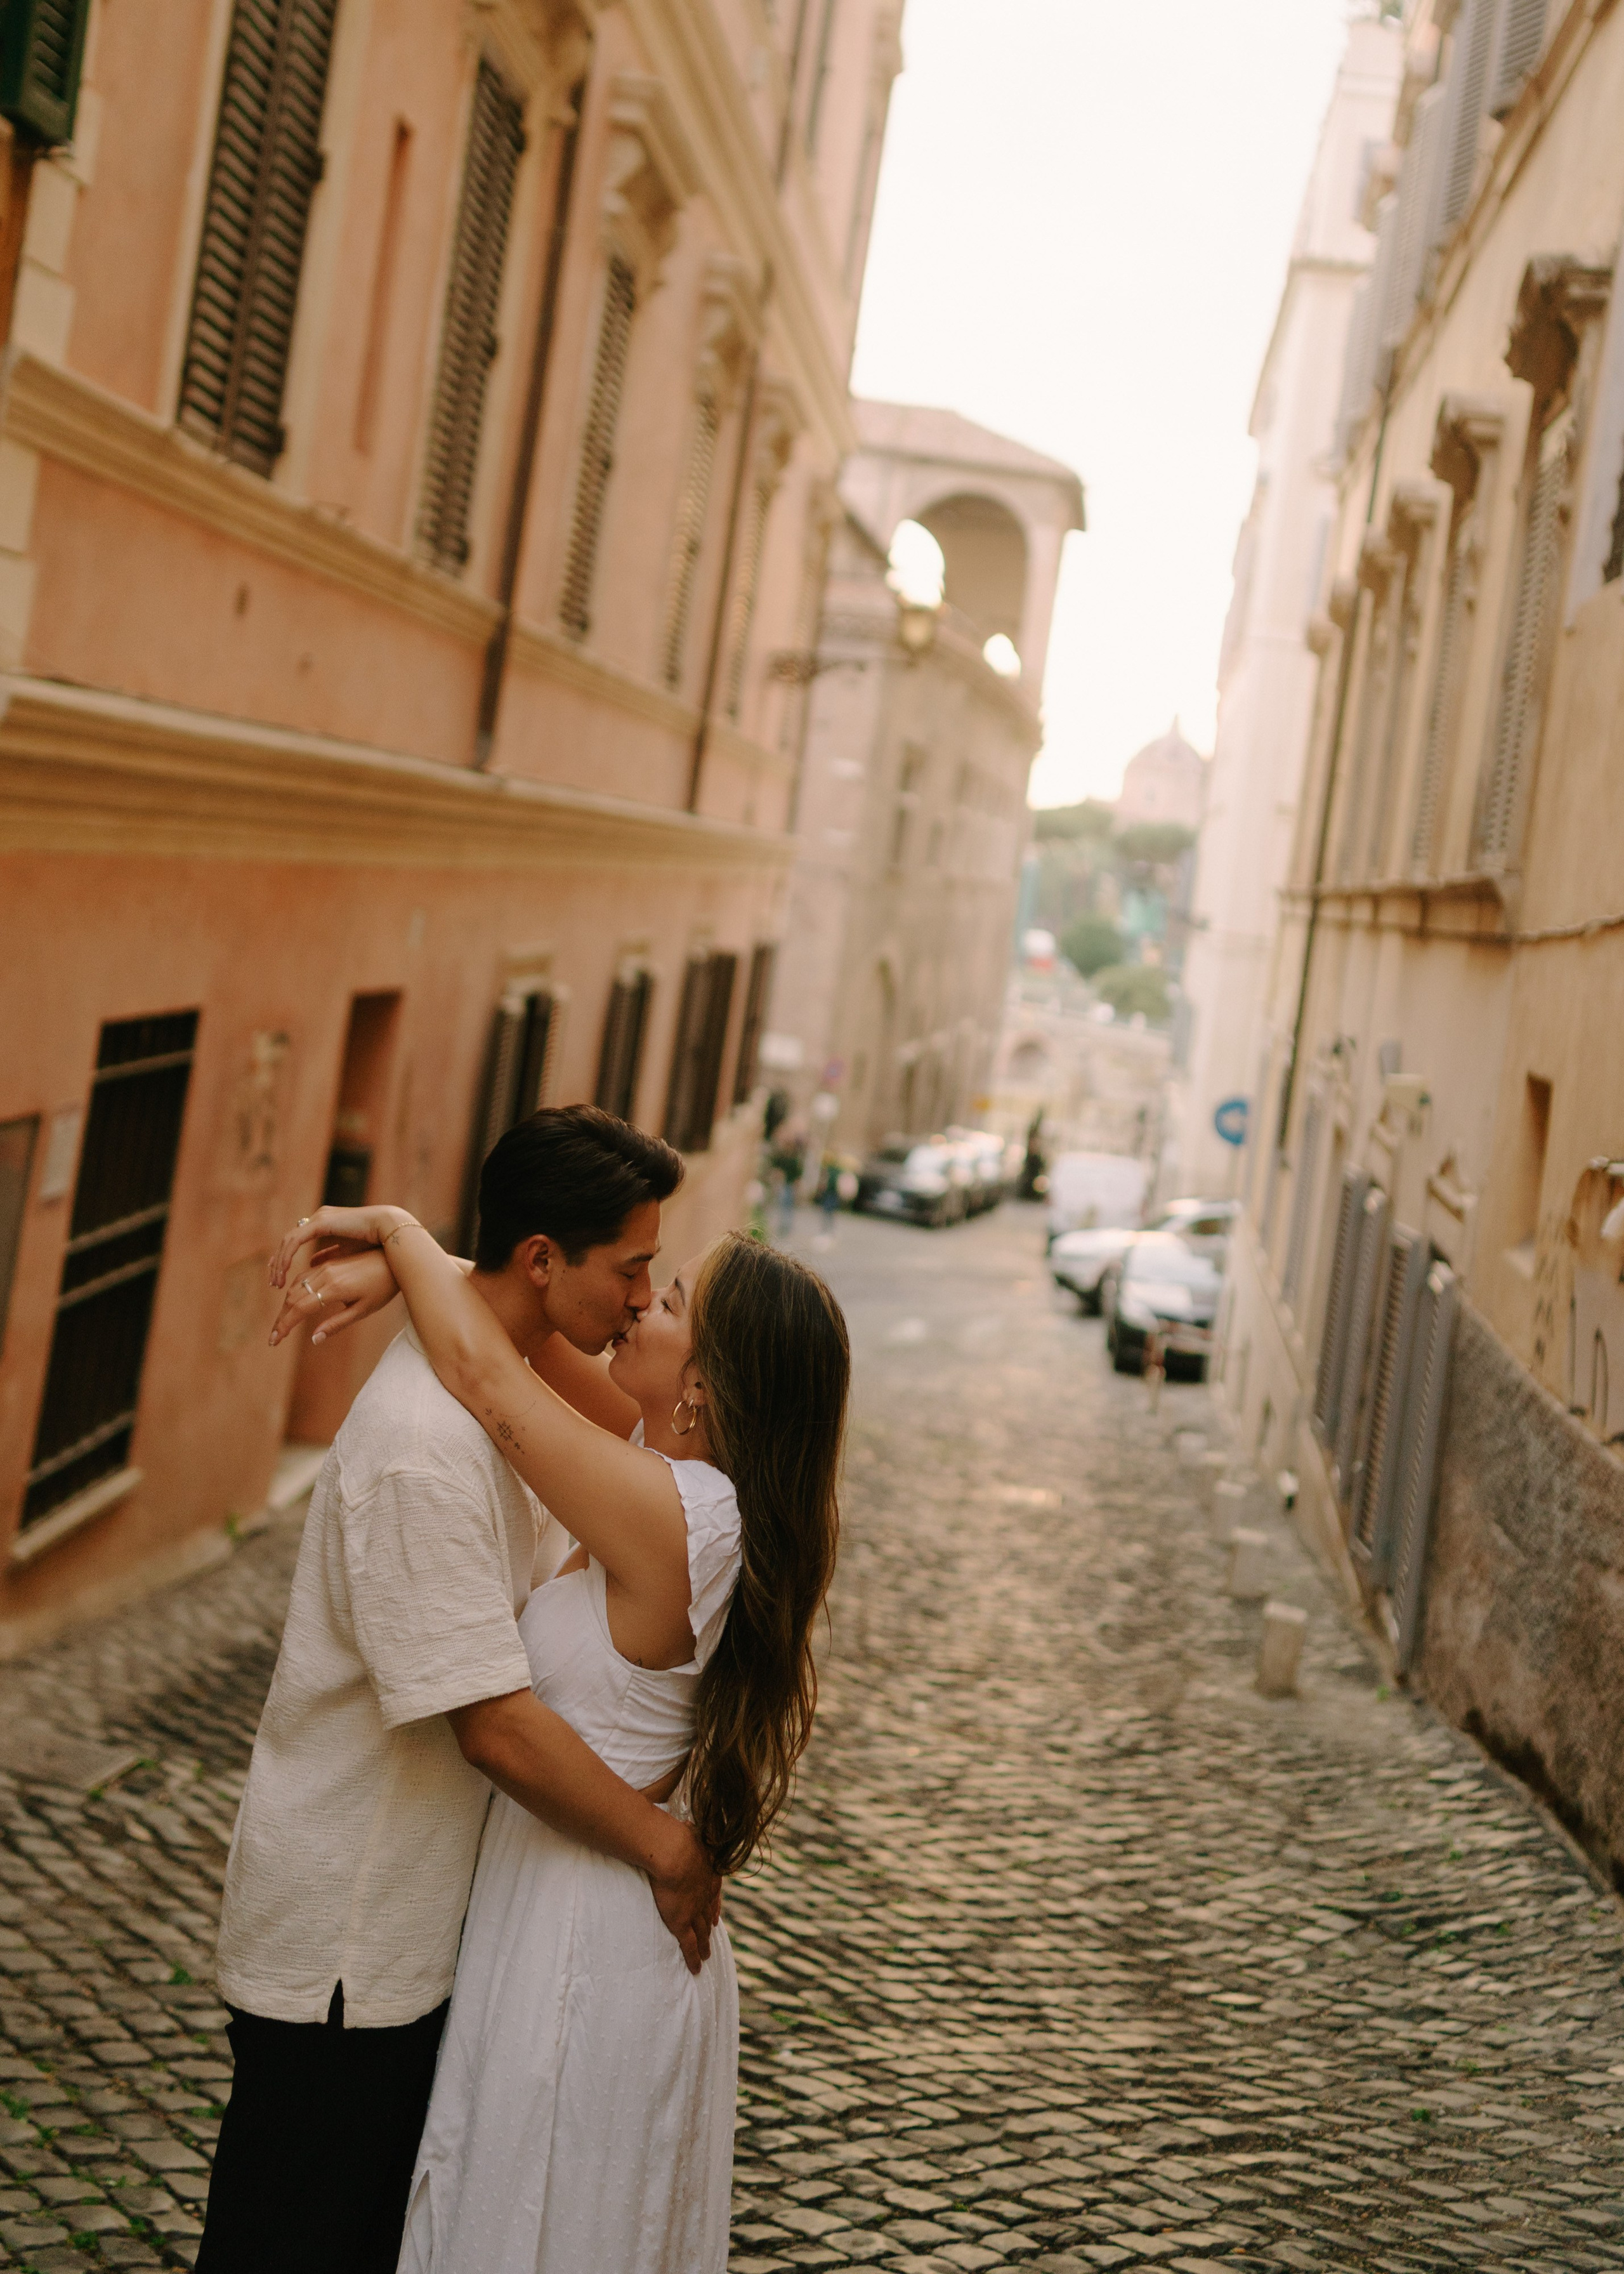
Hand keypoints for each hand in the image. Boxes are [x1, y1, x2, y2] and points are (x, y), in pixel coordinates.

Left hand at [269, 1204, 418, 1291]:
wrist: (393, 1232)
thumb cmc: (379, 1245)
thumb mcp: (349, 1254)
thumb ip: (331, 1257)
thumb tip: (315, 1263)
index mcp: (325, 1225)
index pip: (297, 1242)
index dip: (286, 1260)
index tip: (280, 1280)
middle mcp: (318, 1220)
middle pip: (289, 1242)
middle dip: (278, 1264)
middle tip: (273, 1284)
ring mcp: (319, 1219)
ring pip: (288, 1242)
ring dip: (279, 1264)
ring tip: (276, 1284)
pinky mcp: (321, 1223)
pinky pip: (295, 1241)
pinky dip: (287, 1258)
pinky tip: (284, 1274)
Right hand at [269, 1242, 401, 1347]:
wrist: (396, 1258)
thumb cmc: (384, 1287)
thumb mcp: (363, 1310)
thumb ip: (337, 1324)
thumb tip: (314, 1339)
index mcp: (334, 1288)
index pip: (299, 1309)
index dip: (284, 1326)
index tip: (274, 1341)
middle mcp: (326, 1275)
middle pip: (293, 1298)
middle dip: (281, 1318)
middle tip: (274, 1336)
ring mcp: (327, 1266)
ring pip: (297, 1286)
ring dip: (286, 1305)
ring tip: (282, 1322)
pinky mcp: (330, 1262)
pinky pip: (305, 1276)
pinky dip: (295, 1290)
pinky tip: (293, 1300)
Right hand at [649, 1819, 722, 1975]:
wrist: (673, 1851)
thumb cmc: (676, 1833)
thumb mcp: (684, 1825)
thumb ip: (680, 1823)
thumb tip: (672, 1809)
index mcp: (707, 1869)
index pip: (711, 1888)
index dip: (713, 1900)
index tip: (714, 1908)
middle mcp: (705, 1890)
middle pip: (709, 1910)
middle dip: (710, 1922)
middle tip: (712, 1930)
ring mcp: (695, 1908)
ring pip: (701, 1931)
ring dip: (705, 1943)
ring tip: (707, 1954)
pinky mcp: (682, 1922)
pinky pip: (689, 1945)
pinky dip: (694, 1957)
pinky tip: (697, 1969)